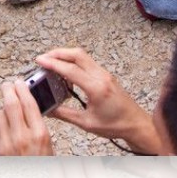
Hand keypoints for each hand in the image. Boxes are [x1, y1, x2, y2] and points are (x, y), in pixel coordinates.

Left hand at [0, 80, 53, 154]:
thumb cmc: (40, 169)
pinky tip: (4, 127)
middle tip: (8, 85)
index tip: (20, 83)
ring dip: (3, 109)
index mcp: (39, 135)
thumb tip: (30, 106)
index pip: (29, 103)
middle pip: (11, 103)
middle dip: (8, 90)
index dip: (23, 89)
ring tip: (8, 110)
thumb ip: (39, 126)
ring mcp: (6, 144)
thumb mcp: (48, 146)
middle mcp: (22, 138)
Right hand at [35, 47, 164, 154]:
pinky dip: (74, 62)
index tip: (40, 61)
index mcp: (96, 88)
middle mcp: (101, 76)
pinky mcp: (105, 75)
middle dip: (58, 53)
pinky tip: (66, 72)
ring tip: (52, 63)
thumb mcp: (86, 123)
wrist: (136, 124)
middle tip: (44, 58)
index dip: (53, 64)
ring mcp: (104, 74)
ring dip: (66, 56)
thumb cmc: (116, 125)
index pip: (70, 70)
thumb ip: (65, 114)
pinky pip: (87, 62)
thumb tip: (49, 109)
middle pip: (77, 54)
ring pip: (82, 56)